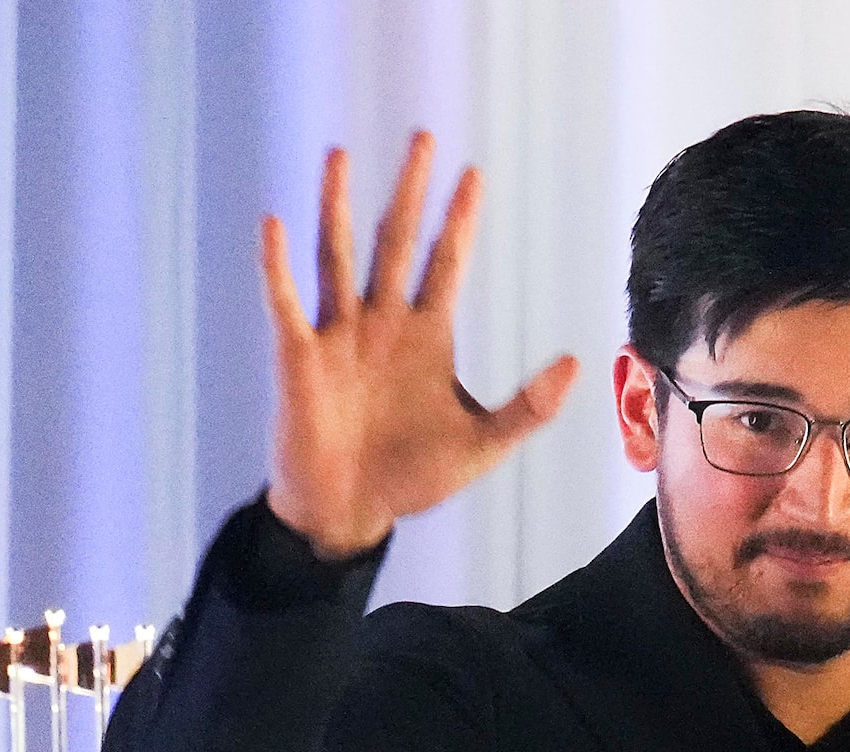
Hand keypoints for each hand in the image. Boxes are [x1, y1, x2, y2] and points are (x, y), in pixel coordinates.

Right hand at [260, 130, 578, 557]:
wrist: (349, 514)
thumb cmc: (411, 479)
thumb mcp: (482, 445)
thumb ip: (529, 407)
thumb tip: (575, 362)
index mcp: (426, 335)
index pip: (447, 262)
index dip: (460, 220)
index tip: (475, 175)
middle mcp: (382, 323)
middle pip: (396, 241)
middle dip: (411, 191)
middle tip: (425, 138)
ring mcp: (338, 336)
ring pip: (338, 255)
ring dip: (338, 206)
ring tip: (341, 155)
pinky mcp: (300, 358)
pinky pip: (287, 302)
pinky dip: (278, 266)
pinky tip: (274, 223)